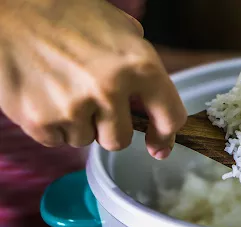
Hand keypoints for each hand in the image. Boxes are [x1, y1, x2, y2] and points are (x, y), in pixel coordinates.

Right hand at [0, 0, 186, 159]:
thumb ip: (141, 62)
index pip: (170, 117)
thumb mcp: (119, 28)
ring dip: (79, 124)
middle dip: (109, 127)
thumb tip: (153, 96)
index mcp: (139, 65)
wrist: (10, 11)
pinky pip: (57, 141)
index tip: (158, 145)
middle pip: (120, 140)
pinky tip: (47, 96)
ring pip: (87, 141)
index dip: (165, 135)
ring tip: (64, 90)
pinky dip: (54, 125)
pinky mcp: (40, 120)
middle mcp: (110, 89)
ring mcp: (73, 107)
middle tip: (93, 103)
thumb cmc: (67, 15)